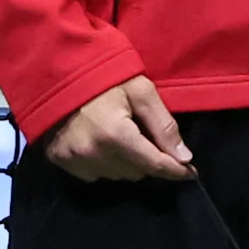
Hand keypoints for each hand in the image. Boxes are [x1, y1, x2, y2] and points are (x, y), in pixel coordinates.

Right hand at [41, 75, 194, 182]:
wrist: (57, 73)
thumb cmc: (104, 78)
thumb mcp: (141, 92)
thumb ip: (164, 125)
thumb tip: (184, 157)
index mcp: (115, 135)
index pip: (153, 164)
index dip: (175, 170)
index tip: (190, 173)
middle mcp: (92, 153)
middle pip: (137, 172)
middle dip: (149, 160)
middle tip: (148, 139)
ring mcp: (72, 158)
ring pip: (117, 175)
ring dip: (127, 163)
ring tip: (124, 139)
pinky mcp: (59, 160)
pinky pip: (94, 174)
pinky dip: (105, 164)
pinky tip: (103, 145)